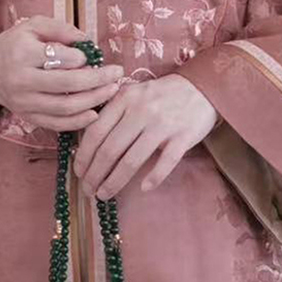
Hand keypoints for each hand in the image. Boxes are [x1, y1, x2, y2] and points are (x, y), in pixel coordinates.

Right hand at [0, 15, 124, 130]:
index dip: (82, 58)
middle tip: (117, 73)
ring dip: (94, 100)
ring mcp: (25, 103)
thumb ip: (61, 29)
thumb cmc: (14, 45)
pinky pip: (57, 124)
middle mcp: (22, 80)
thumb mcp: (33, 26)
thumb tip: (88, 40)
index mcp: (23, 53)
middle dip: (98, 80)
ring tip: (112, 90)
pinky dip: (78, 122)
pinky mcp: (28, 117)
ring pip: (65, 107)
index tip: (91, 56)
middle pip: (67, 85)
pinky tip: (95, 113)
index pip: (60, 58)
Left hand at [72, 72, 218, 200]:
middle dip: (94, 174)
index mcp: (124, 99)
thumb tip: (88, 145)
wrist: (203, 86)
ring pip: (132, 160)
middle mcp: (141, 111)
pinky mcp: (183, 136)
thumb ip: (113, 112)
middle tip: (88, 191)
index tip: (78, 173)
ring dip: (115, 182)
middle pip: (110, 149)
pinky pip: (165, 162)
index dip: (84, 156)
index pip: (96, 131)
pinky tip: (143, 188)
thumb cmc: (162, 95)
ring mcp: (163, 124)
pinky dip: (153, 178)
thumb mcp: (134, 94)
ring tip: (105, 194)